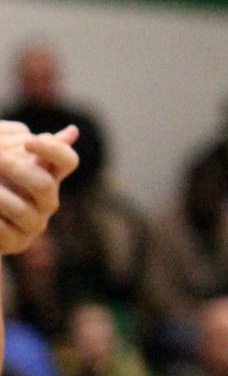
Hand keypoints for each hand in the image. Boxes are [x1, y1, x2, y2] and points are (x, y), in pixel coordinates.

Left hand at [0, 122, 76, 255]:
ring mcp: (34, 224)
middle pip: (45, 185)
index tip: (28, 141)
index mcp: (51, 177)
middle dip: (16, 169)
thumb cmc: (1, 185)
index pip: (67, 161)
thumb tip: (72, 131)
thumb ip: (32, 147)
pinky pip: (3, 231)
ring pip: (22, 209)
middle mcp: (48, 201)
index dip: (53, 150)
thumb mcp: (13, 163)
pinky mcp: (16, 243)